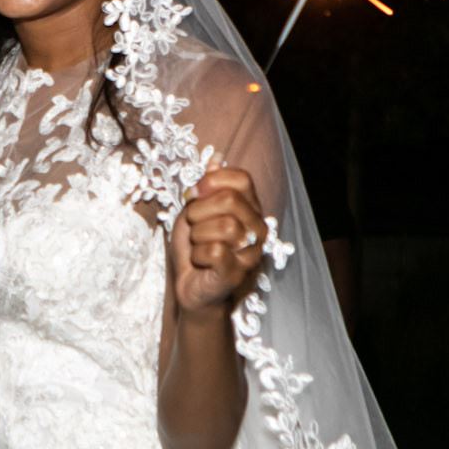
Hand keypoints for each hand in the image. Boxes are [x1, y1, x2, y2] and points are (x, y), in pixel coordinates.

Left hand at [170, 164, 268, 314]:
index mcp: (250, 210)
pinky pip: (217, 251)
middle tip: (192, 225)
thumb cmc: (195, 250)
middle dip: (199, 211)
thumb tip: (215, 158)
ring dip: (198, 235)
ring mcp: (251, 252)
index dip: (212, 182)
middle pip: (231, 200)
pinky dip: (199, 254)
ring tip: (197, 245)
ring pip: (225, 226)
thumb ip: (206, 188)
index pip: (241, 179)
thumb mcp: (194, 212)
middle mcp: (258, 229)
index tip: (193, 195)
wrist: (190, 289)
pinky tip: (200, 261)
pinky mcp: (239, 274)